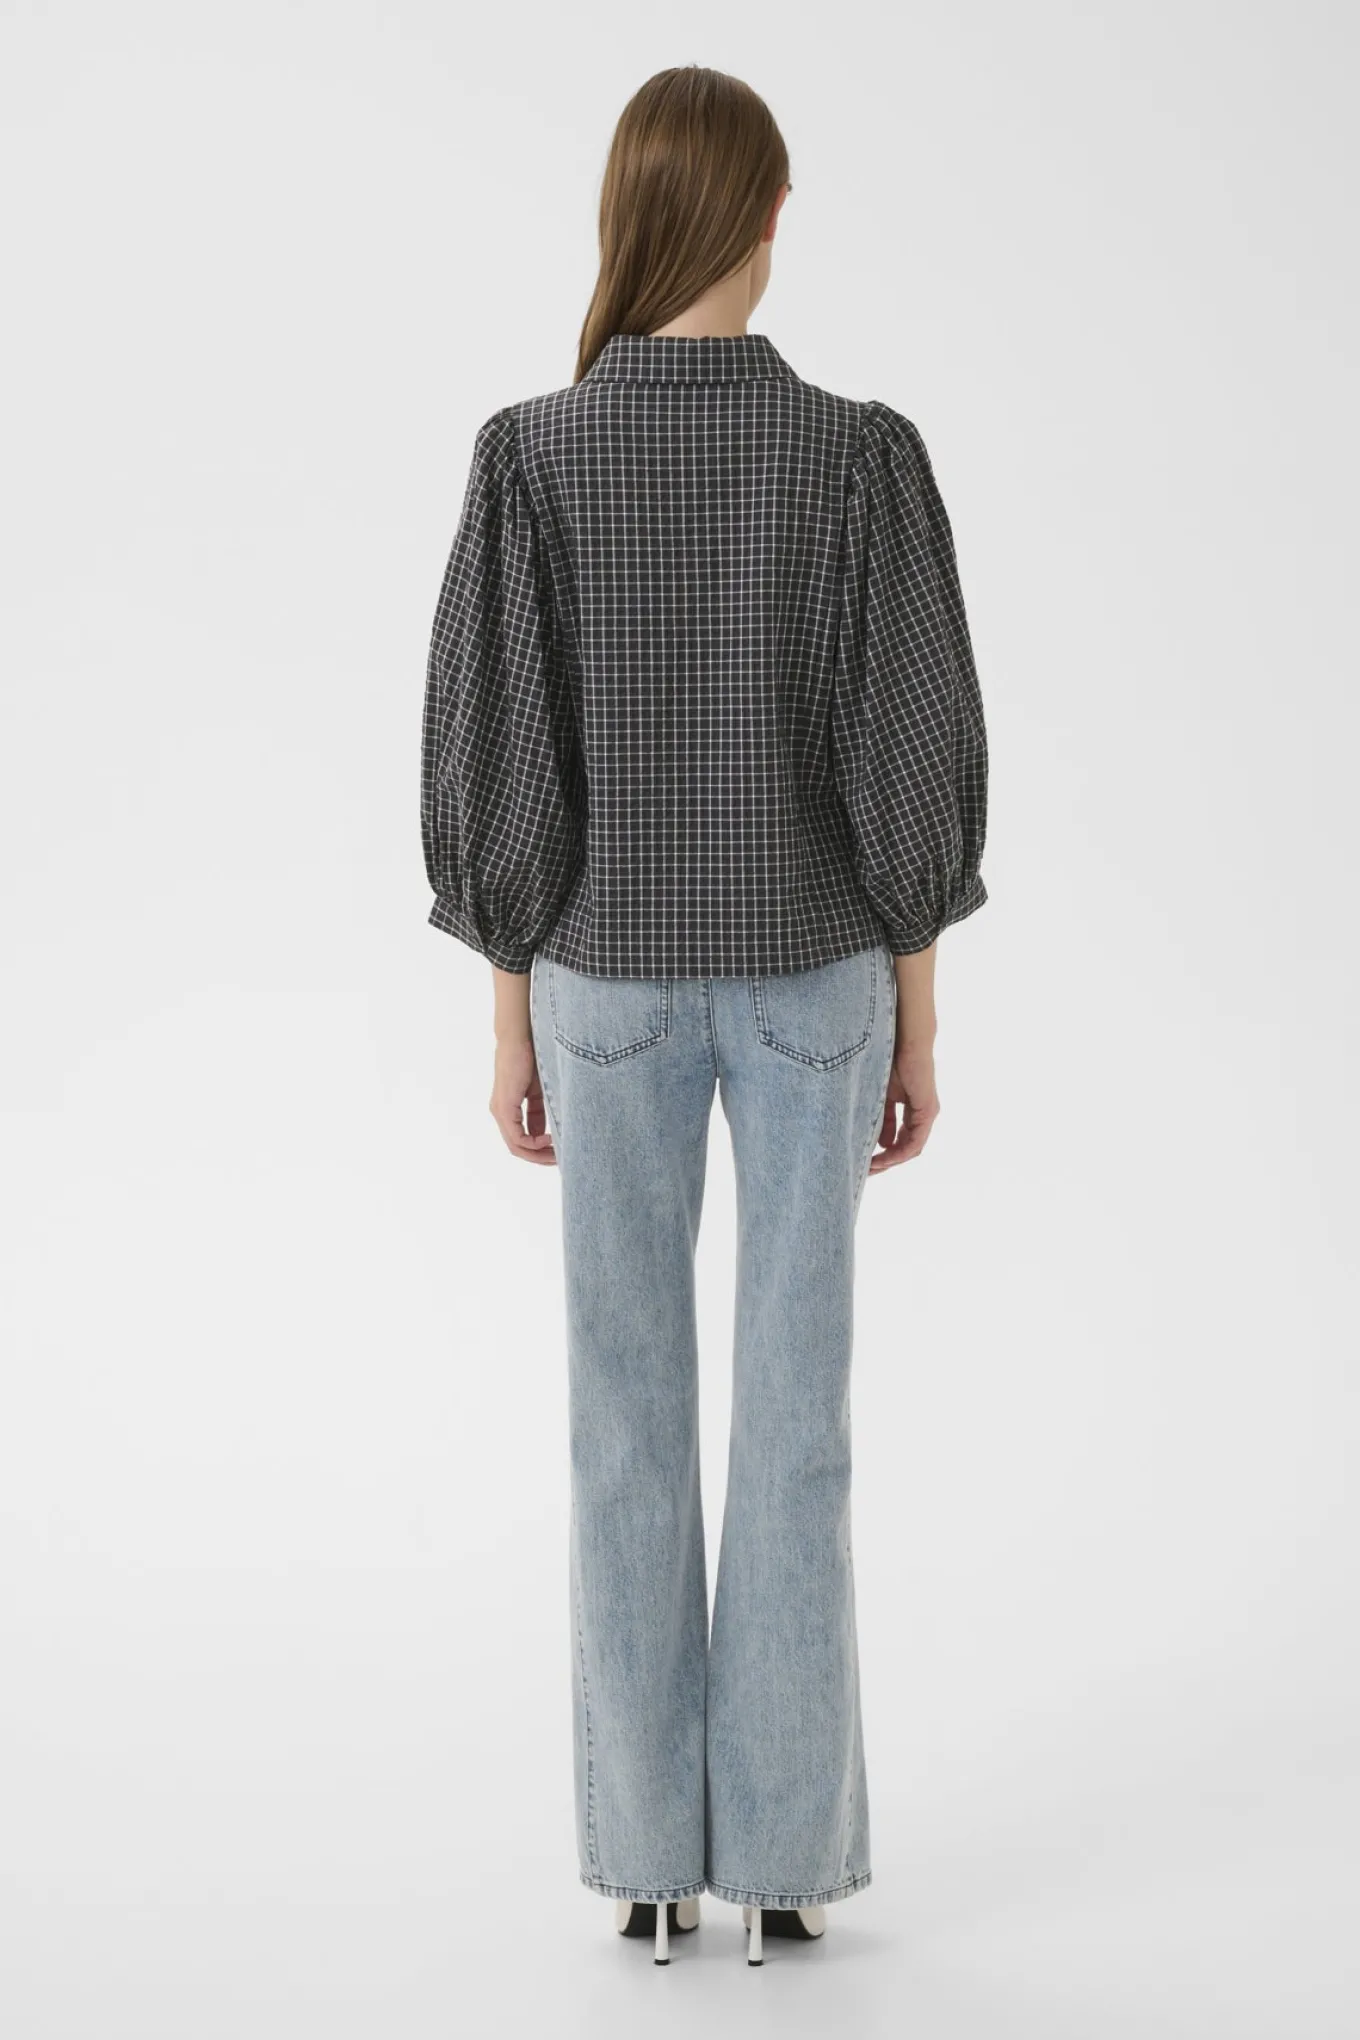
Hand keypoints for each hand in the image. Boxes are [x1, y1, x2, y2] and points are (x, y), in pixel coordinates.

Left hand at [489, 1036, 556, 1165]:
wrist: (520, 1037)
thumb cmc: (531, 1057)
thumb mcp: (538, 1091)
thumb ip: (538, 1113)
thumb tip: (544, 1134)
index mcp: (507, 1109)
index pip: (520, 1140)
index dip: (539, 1151)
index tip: (558, 1152)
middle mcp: (500, 1113)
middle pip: (517, 1148)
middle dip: (539, 1157)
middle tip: (559, 1161)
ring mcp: (500, 1111)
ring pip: (515, 1145)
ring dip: (537, 1154)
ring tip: (557, 1155)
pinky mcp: (504, 1106)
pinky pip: (516, 1136)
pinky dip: (533, 1143)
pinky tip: (549, 1140)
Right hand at [868, 1039, 939, 1173]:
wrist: (905, 1039)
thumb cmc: (888, 1058)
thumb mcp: (879, 1094)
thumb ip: (880, 1117)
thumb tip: (877, 1142)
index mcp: (909, 1107)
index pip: (898, 1137)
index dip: (882, 1151)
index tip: (864, 1160)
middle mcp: (920, 1113)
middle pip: (904, 1146)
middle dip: (885, 1161)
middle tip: (866, 1171)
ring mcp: (926, 1114)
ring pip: (910, 1147)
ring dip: (891, 1160)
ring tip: (872, 1167)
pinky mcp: (927, 1112)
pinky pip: (916, 1140)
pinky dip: (900, 1151)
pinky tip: (884, 1157)